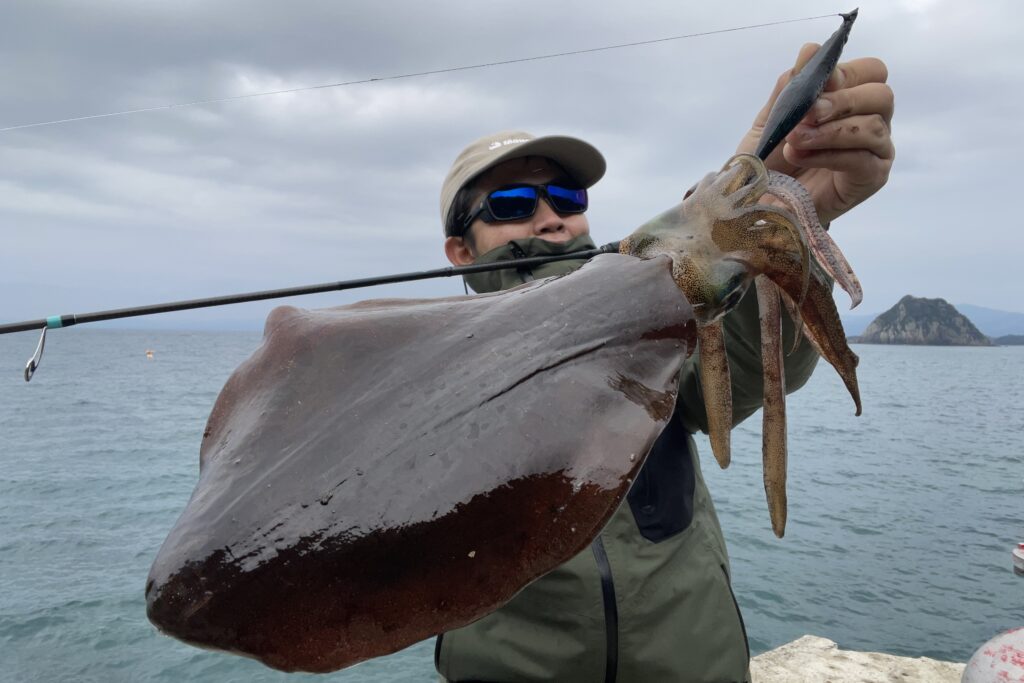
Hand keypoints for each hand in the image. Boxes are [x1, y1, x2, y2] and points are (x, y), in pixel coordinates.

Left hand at [735, 44, 895, 224]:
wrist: (762, 203)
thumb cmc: (771, 161)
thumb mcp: (773, 120)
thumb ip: (791, 87)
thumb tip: (810, 51)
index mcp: (851, 100)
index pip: (870, 71)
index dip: (846, 72)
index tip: (816, 85)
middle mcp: (871, 121)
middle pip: (881, 94)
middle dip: (843, 100)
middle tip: (808, 114)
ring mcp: (876, 151)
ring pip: (874, 126)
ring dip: (831, 131)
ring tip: (796, 140)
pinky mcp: (872, 178)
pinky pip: (863, 159)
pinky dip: (829, 155)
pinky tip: (803, 157)